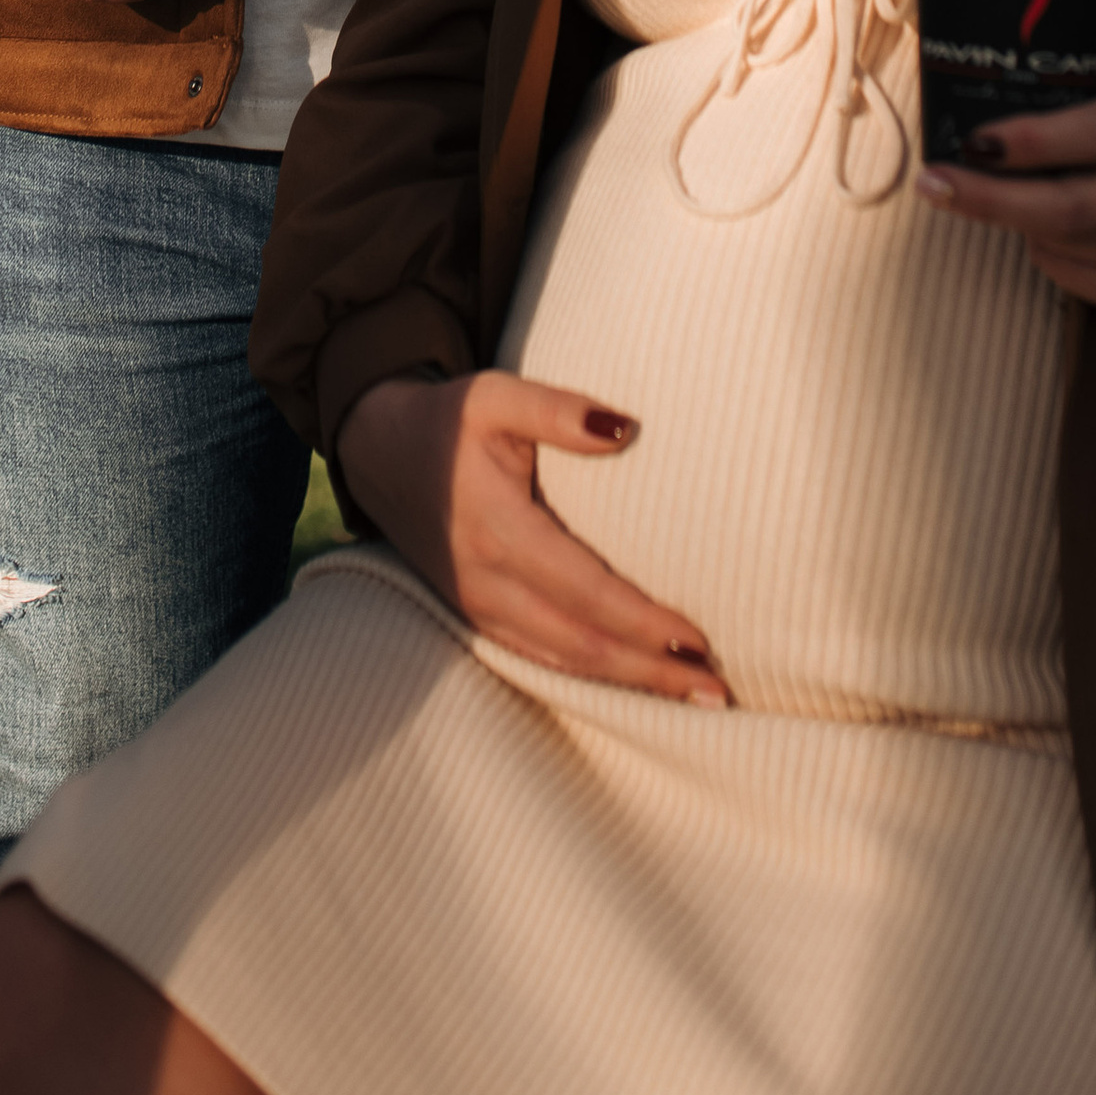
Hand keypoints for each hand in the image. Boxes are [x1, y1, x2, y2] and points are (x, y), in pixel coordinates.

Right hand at [334, 372, 729, 704]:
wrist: (378, 452)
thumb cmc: (449, 420)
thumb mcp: (495, 396)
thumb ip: (557, 409)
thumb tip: (624, 429)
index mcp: (498, 529)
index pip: (584, 591)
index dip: (642, 621)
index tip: (698, 639)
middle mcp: (487, 582)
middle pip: (582, 643)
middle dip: (651, 672)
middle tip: (717, 692)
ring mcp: (479, 607)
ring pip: (564, 662)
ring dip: (630, 685)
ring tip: (692, 698)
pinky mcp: (477, 617)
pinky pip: (540, 660)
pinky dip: (591, 678)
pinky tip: (632, 686)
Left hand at [917, 54, 1095, 320]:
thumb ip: (1080, 77)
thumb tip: (990, 65)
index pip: (1093, 137)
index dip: (1029, 141)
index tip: (974, 139)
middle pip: (1064, 209)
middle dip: (986, 198)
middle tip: (932, 183)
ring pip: (1054, 243)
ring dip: (1012, 217)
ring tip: (1000, 187)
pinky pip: (1064, 274)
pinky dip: (1042, 245)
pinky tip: (1054, 221)